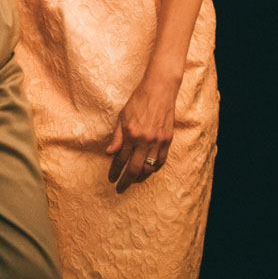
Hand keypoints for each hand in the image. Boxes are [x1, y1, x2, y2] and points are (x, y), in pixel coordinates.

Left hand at [105, 75, 179, 192]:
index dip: (115, 171)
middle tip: (120, 188)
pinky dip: (154, 169)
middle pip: (134, 169)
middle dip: (126, 181)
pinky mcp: (168, 140)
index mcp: (131, 134)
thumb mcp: (123, 116)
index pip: (120, 159)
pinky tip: (148, 171)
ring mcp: (158, 141)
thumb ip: (117, 136)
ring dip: (140, 177)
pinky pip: (161, 161)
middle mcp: (145, 140)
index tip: (111, 179)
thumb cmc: (139, 100)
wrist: (160, 90)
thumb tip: (109, 153)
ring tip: (134, 181)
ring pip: (149, 168)